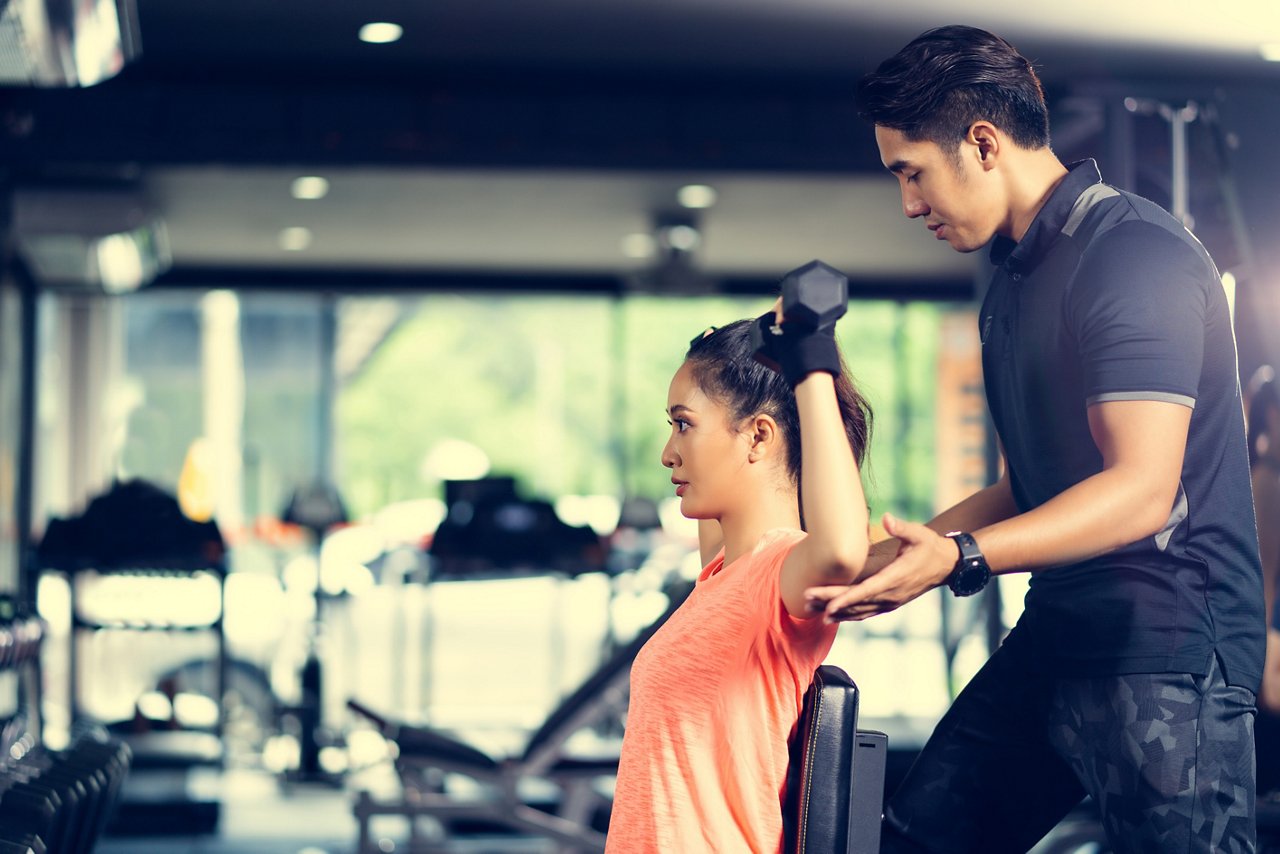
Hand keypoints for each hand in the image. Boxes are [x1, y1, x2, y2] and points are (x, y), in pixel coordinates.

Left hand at [804, 513, 957, 621]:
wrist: (946, 566)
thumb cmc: (930, 547)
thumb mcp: (919, 534)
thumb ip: (902, 527)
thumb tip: (887, 518)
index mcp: (896, 578)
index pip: (866, 591)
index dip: (846, 598)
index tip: (828, 604)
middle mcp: (891, 594)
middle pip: (856, 602)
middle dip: (830, 601)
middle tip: (806, 598)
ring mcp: (890, 601)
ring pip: (859, 611)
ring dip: (835, 610)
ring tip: (811, 609)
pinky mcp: (889, 603)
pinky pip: (866, 612)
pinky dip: (848, 615)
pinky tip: (831, 615)